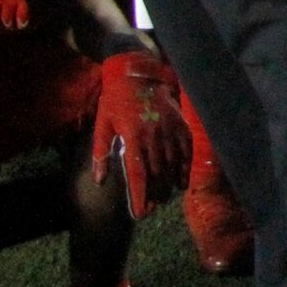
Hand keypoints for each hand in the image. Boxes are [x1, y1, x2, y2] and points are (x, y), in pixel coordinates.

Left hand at [92, 48, 188, 216]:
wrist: (139, 73)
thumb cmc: (116, 100)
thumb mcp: (102, 124)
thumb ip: (101, 153)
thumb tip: (100, 181)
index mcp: (133, 136)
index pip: (138, 174)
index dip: (140, 196)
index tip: (139, 214)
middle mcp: (154, 136)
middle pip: (157, 174)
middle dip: (154, 195)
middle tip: (150, 210)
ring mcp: (170, 131)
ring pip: (173, 165)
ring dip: (168, 186)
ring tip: (162, 200)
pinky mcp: (181, 126)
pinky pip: (186, 152)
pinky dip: (185, 169)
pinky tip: (181, 183)